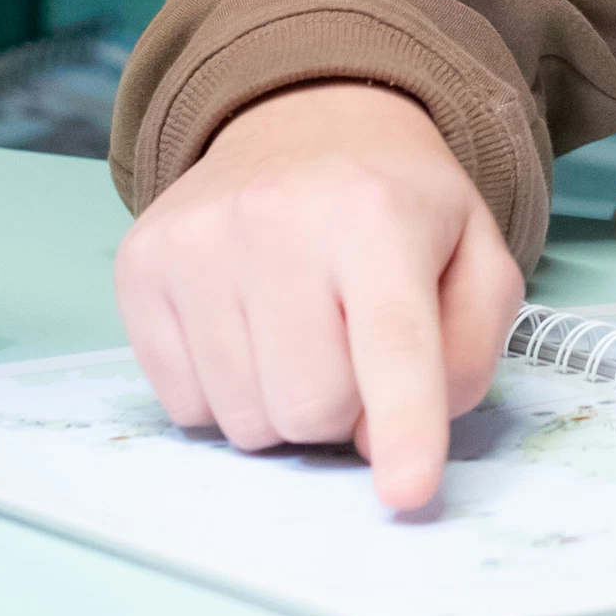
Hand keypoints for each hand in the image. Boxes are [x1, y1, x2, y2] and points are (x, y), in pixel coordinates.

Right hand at [113, 82, 521, 513]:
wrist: (305, 121)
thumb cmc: (397, 206)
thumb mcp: (474, 256)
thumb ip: (464, 352)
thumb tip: (382, 440)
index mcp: (378, 214)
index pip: (392, 341)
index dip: (403, 425)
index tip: (406, 494)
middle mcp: (276, 220)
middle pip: (312, 407)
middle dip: (344, 408)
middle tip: (353, 344)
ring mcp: (196, 243)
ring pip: (245, 420)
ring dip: (283, 403)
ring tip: (302, 328)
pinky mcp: (140, 267)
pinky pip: (184, 407)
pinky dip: (226, 392)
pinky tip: (248, 326)